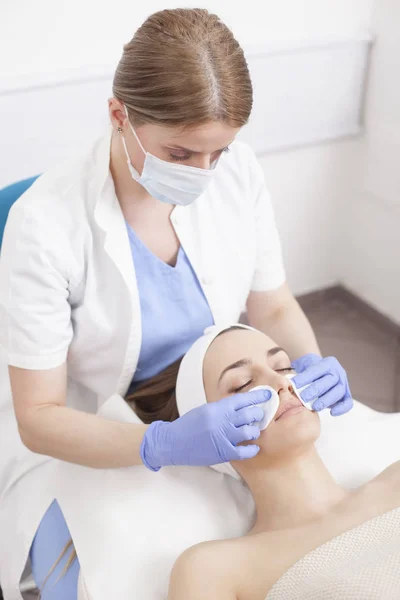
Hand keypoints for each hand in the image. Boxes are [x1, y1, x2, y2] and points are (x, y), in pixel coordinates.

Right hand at [140, 389, 271, 470]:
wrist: (172, 442)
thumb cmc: (189, 425)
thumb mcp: (205, 410)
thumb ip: (223, 409)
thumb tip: (242, 406)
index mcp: (217, 408)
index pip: (242, 399)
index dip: (257, 397)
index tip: (268, 395)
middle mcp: (221, 420)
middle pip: (249, 415)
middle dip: (258, 415)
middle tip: (259, 416)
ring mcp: (223, 436)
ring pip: (250, 431)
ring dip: (254, 431)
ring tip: (253, 432)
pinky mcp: (223, 452)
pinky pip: (245, 451)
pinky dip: (252, 449)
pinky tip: (253, 448)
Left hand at [291, 354, 352, 416]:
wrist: (320, 372)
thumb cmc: (310, 370)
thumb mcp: (303, 365)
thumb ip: (297, 371)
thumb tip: (286, 381)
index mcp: (328, 363)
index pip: (317, 370)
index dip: (306, 378)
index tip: (294, 384)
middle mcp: (338, 372)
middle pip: (329, 381)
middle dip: (315, 390)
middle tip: (303, 397)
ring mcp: (343, 384)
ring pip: (338, 392)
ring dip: (326, 400)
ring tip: (314, 407)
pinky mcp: (346, 396)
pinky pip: (347, 403)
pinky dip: (341, 408)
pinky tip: (331, 413)